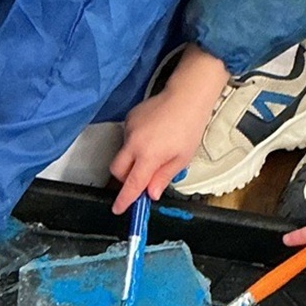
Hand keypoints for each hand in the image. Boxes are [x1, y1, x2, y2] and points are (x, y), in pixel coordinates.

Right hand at [111, 47, 228, 212]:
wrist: (186, 96)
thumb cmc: (189, 127)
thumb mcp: (182, 158)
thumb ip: (163, 177)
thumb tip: (151, 193)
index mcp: (149, 155)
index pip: (132, 184)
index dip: (124, 199)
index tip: (119, 208)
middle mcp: (134, 143)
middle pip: (117, 170)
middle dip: (125, 179)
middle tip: (142, 179)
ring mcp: (129, 129)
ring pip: (122, 154)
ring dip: (132, 160)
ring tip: (155, 150)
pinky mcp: (129, 119)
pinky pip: (126, 138)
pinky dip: (135, 144)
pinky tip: (152, 136)